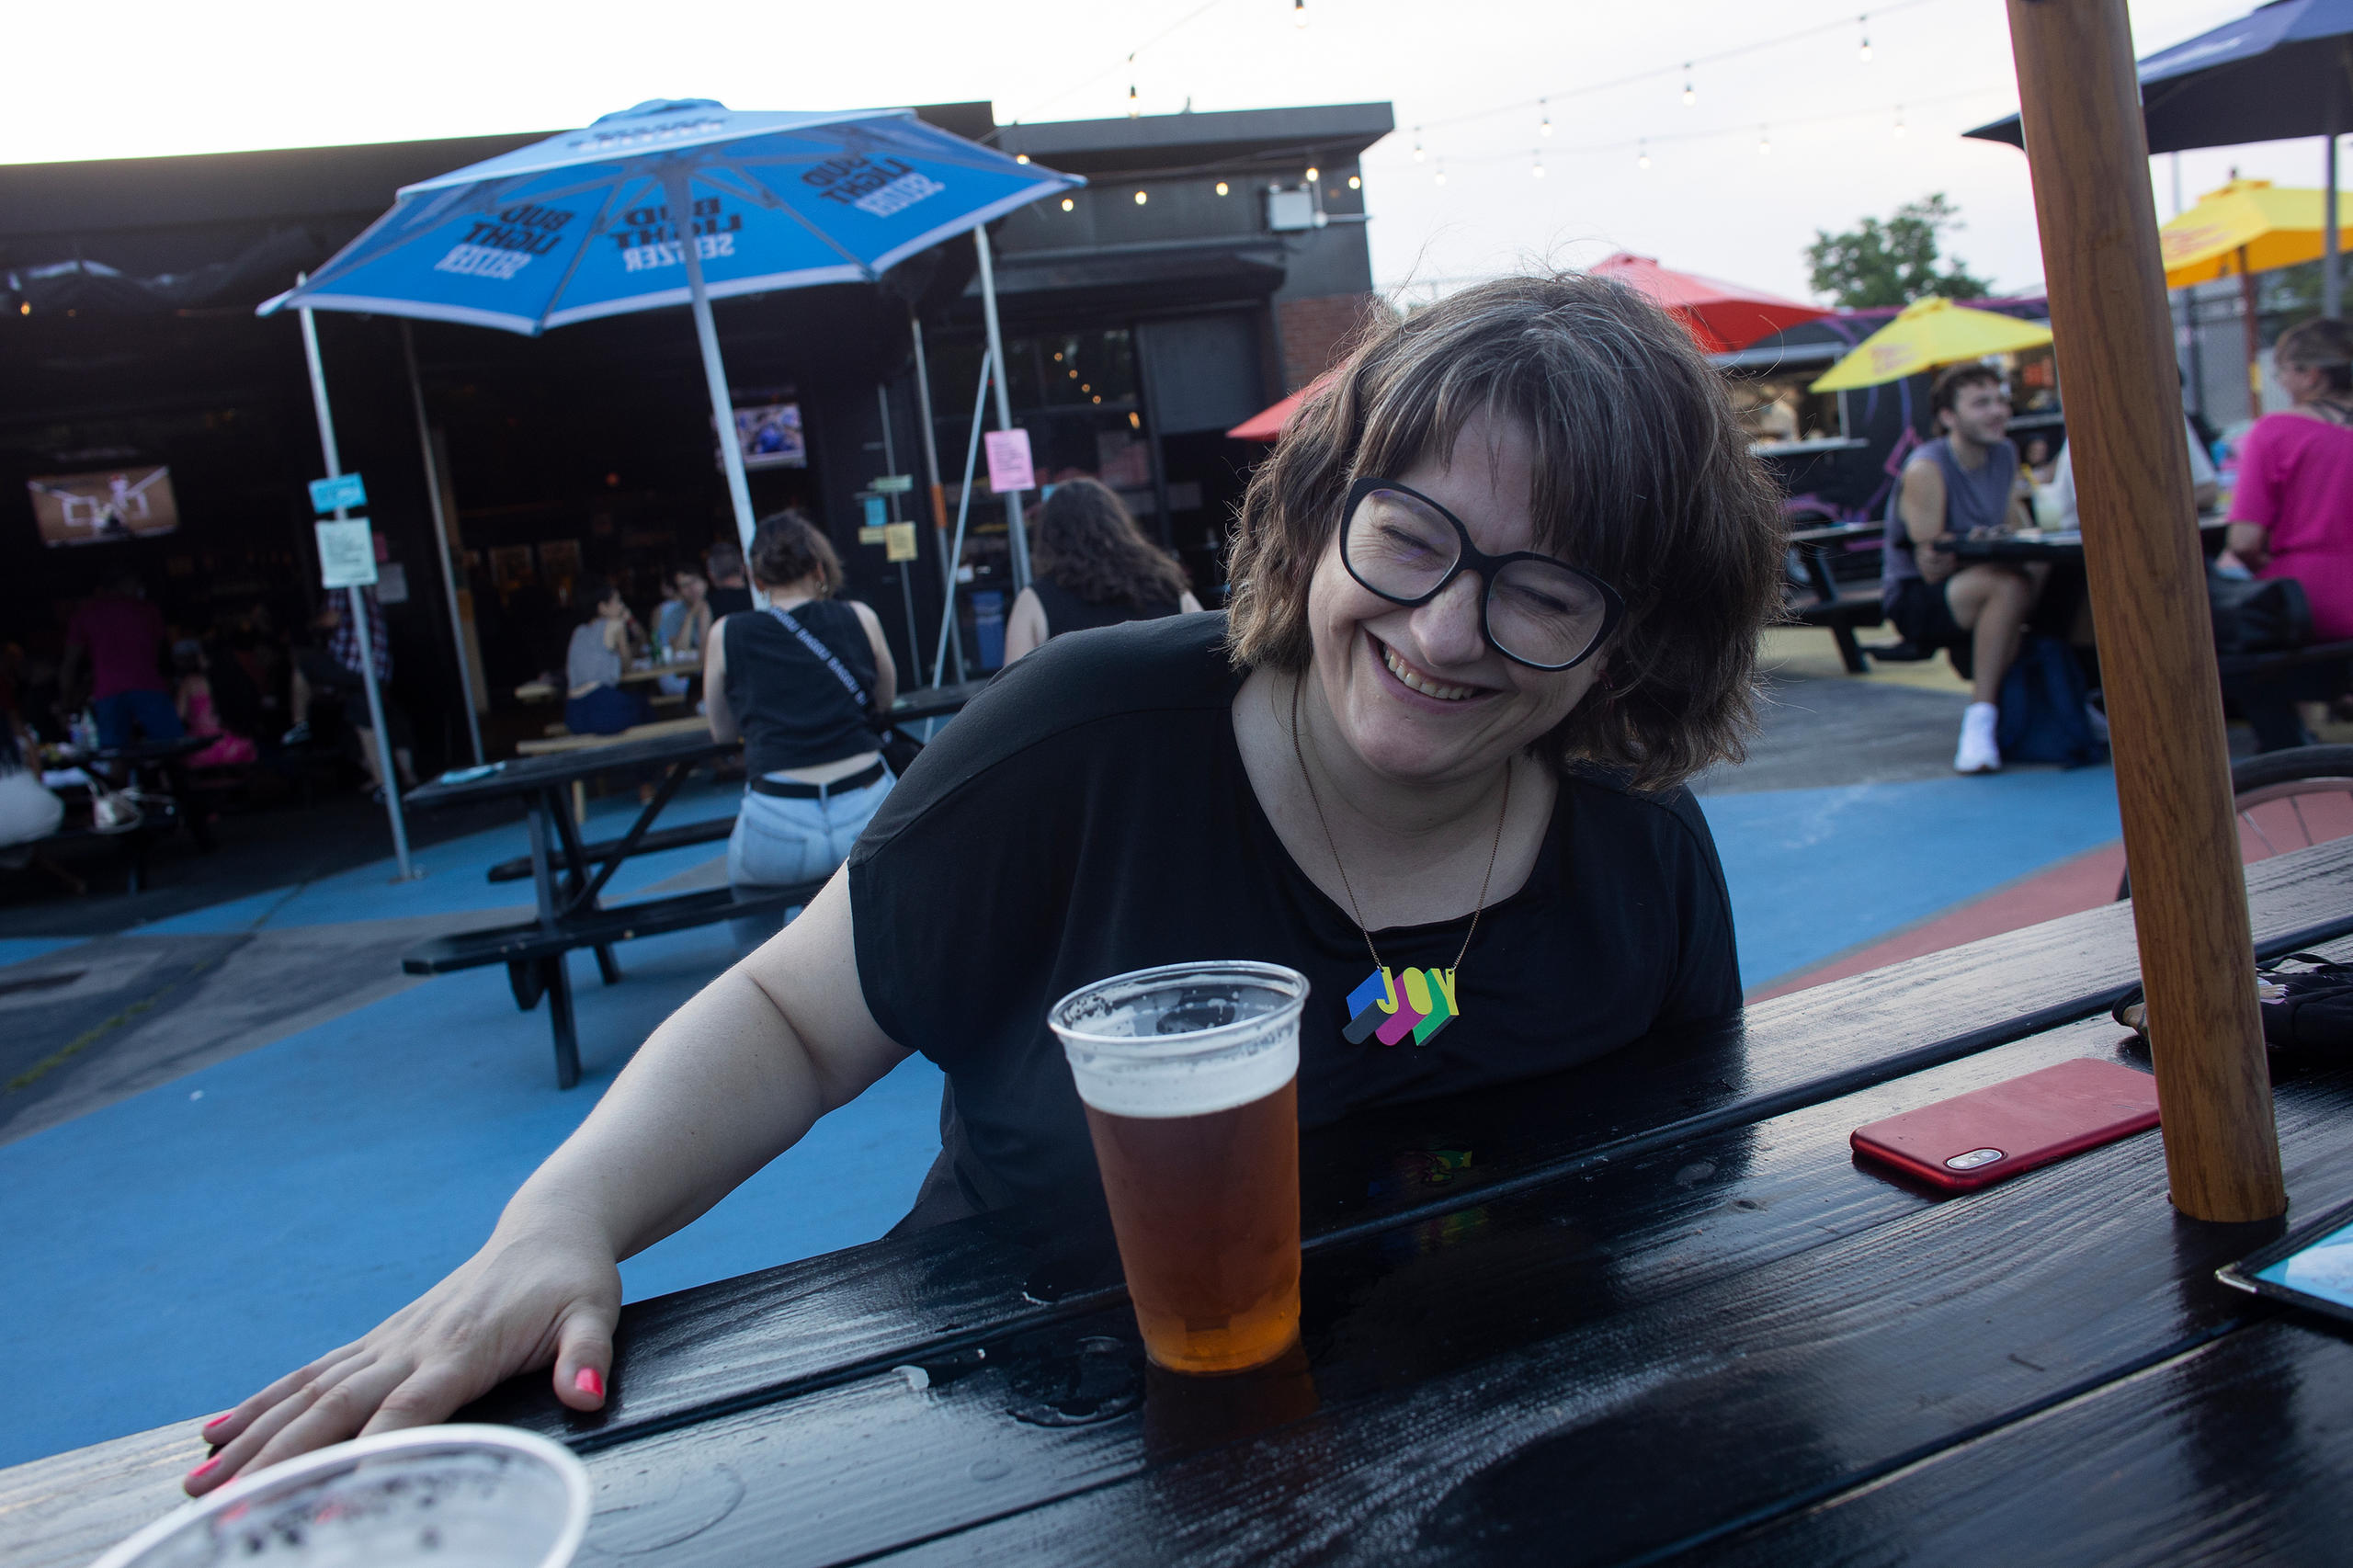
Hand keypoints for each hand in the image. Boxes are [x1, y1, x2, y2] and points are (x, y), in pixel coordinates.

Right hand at [185, 1219, 619, 1496]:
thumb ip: (587, 1355)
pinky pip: (313, 1374)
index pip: (406, 1414)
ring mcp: (389, 1343)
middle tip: (226, 1511)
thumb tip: (589, 1395)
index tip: (330, 1506)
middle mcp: (411, 1347)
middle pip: (335, 1410)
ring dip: (254, 1439)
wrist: (547, 1232)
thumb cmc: (572, 1281)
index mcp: (460, 1350)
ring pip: (309, 1394)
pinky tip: (220, 1433)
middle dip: (280, 1461)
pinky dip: (264, 1403)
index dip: (369, 1458)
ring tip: (200, 1485)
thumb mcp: (594, 1313)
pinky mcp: (381, 1341)